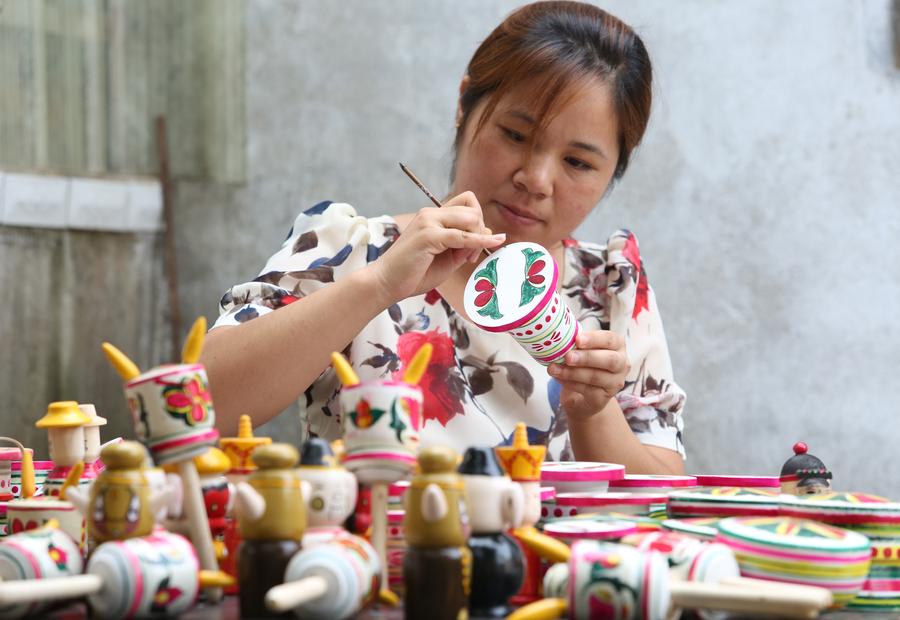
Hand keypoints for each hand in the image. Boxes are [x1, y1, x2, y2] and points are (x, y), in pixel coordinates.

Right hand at [371, 191, 505, 302]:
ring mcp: (428, 222)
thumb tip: (487, 234)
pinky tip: (492, 243)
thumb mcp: (447, 259)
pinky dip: (480, 240)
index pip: (467, 204)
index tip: (473, 248)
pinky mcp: (428, 235)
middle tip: (471, 255)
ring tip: (467, 259)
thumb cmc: (413, 274)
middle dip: (481, 230)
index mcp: (433, 216)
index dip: (477, 223)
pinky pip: (462, 236)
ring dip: (478, 237)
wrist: (386, 283)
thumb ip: (464, 247)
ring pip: (470, 218)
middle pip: (472, 208)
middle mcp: (430, 214)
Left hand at [548, 330, 628, 418]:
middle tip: (568, 357)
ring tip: (554, 368)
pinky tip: (558, 377)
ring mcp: (615, 383)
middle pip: (609, 360)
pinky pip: (587, 390)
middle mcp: (622, 364)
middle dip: (587, 357)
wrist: (584, 394)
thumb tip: (560, 339)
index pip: (610, 339)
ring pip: (596, 377)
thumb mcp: (583, 350)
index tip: (577, 339)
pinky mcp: (603, 398)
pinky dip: (570, 383)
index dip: (594, 339)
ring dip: (573, 372)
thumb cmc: (585, 364)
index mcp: (618, 345)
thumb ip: (577, 345)